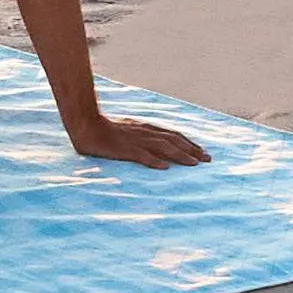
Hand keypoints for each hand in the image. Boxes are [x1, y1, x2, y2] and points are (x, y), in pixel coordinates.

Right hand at [72, 116, 208, 167]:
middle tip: (207, 159)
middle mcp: (144, 132)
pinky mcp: (123, 149)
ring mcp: (134, 140)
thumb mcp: (128, 129)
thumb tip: (155, 148)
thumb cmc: (104, 129)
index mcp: (145, 128)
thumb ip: (141, 136)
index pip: (172, 134)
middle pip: (173, 140)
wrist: (85, 124)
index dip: (188, 142)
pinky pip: (140, 155)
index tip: (202, 151)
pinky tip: (164, 168)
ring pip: (162, 147)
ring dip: (179, 155)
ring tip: (194, 163)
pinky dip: (153, 161)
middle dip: (191, 149)